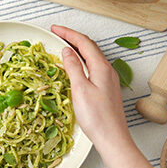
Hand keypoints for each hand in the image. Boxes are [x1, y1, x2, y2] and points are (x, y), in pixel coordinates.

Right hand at [51, 25, 131, 147]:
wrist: (112, 138)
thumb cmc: (97, 117)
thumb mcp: (80, 89)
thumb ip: (73, 68)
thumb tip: (67, 51)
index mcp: (101, 68)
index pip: (84, 43)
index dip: (68, 33)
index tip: (54, 29)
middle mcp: (107, 71)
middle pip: (89, 47)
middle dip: (73, 38)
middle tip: (57, 34)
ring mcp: (108, 80)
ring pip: (92, 57)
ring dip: (78, 49)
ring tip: (64, 47)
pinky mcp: (106, 89)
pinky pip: (93, 68)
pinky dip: (82, 62)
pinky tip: (75, 67)